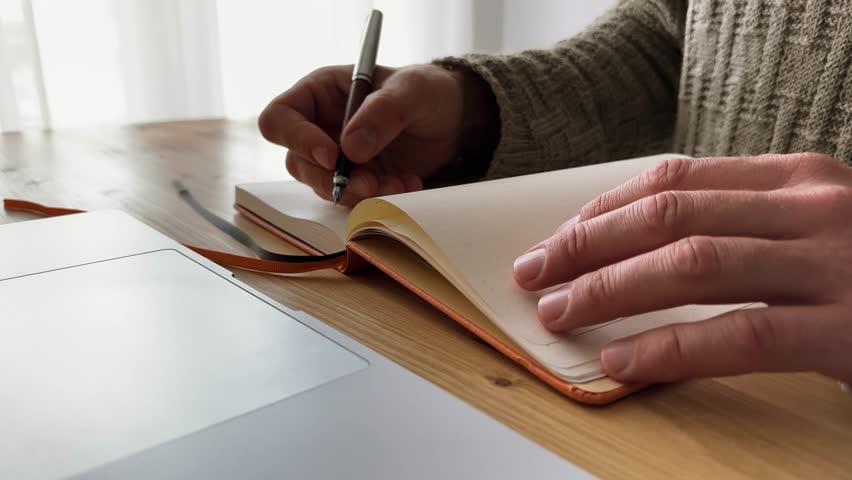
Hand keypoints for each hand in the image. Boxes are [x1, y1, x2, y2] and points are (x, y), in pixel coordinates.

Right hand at [259, 64, 496, 205]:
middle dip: (332, 179)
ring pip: (324, 186)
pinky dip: (379, 199)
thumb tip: (349, 149)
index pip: (280, 118)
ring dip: (358, 193)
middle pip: (297, 162)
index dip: (297, 140)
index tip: (332, 156)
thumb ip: (382, 112)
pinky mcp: (357, 180)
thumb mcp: (412, 90)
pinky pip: (354, 198)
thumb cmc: (429, 91)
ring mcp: (337, 157)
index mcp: (319, 92)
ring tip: (398, 184)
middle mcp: (319, 126)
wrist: (456, 120)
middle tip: (369, 184)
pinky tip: (408, 185)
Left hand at [513, 153, 851, 383]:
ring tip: (560, 314)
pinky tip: (623, 362)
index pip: (674, 182)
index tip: (558, 238)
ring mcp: (834, 265)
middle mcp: (813, 208)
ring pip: (691, 266)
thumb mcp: (812, 226)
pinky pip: (738, 336)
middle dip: (587, 246)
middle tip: (536, 273)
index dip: (603, 211)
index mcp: (797, 179)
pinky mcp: (847, 329)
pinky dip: (669, 348)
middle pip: (669, 217)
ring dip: (610, 291)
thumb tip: (639, 248)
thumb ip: (742, 225)